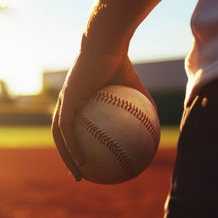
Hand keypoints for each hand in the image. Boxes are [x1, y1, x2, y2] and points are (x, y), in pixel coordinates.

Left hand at [51, 51, 154, 181]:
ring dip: (66, 156)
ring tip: (78, 174)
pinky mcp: (66, 100)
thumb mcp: (133, 89)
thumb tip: (156, 123)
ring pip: (60, 136)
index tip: (85, 162)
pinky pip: (67, 129)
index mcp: (78, 101)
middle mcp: (67, 103)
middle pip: (61, 137)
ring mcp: (64, 102)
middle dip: (67, 157)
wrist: (107, 44)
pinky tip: (81, 161)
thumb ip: (142, 106)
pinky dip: (72, 146)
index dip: (75, 146)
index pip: (72, 128)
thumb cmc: (119, 63)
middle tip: (79, 174)